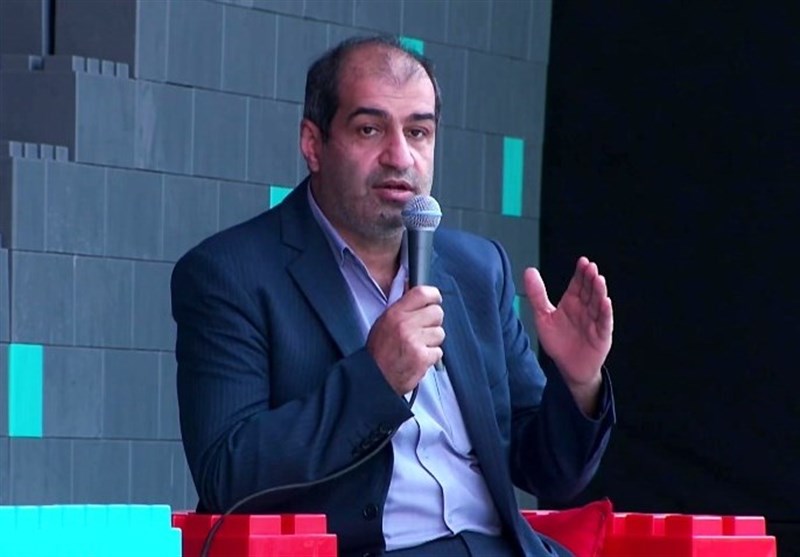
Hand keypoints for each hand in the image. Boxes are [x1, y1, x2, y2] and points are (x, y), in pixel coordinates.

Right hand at [367, 286, 444, 394]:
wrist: (374, 378)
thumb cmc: (379, 351)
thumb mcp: (384, 322)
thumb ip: (402, 308)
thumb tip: (419, 294)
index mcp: (395, 313)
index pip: (422, 293)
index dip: (433, 295)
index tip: (435, 300)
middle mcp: (405, 325)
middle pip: (437, 312)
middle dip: (433, 321)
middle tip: (423, 330)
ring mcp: (415, 341)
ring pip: (440, 333)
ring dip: (432, 341)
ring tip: (417, 347)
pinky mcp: (422, 358)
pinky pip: (438, 351)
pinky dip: (431, 357)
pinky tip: (418, 358)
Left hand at [524, 257, 612, 405]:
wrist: (567, 367)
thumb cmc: (557, 341)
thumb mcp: (543, 317)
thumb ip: (537, 295)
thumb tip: (529, 270)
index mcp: (571, 303)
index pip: (578, 284)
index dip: (580, 273)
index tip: (582, 262)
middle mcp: (584, 309)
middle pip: (589, 291)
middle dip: (590, 279)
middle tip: (591, 267)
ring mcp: (594, 321)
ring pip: (598, 303)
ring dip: (599, 292)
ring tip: (599, 280)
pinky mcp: (601, 335)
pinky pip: (604, 322)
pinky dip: (605, 312)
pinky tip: (605, 302)